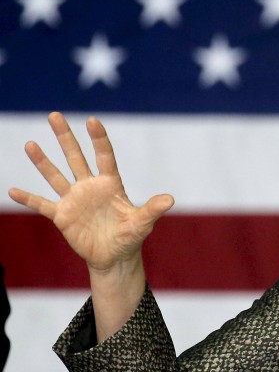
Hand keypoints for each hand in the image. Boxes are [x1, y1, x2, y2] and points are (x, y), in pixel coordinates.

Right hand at [8, 112, 173, 273]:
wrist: (114, 256)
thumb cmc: (130, 236)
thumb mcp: (142, 223)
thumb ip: (152, 210)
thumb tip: (170, 199)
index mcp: (110, 184)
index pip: (104, 156)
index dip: (98, 139)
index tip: (92, 120)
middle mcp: (90, 187)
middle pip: (75, 157)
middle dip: (65, 137)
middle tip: (55, 115)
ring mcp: (74, 200)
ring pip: (56, 176)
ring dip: (43, 161)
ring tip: (30, 144)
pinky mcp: (62, 216)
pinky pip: (42, 205)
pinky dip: (28, 199)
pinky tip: (13, 190)